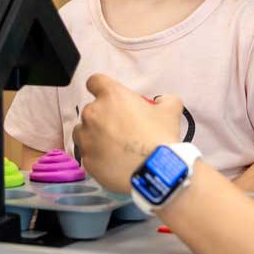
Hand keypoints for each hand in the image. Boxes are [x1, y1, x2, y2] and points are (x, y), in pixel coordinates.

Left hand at [73, 73, 180, 192]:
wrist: (154, 172)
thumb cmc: (160, 136)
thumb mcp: (171, 111)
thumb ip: (166, 100)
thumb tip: (161, 101)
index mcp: (111, 96)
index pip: (95, 81)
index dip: (101, 88)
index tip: (109, 98)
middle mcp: (93, 113)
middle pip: (91, 110)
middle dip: (102, 117)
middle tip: (120, 128)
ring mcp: (86, 138)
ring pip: (83, 132)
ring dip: (93, 135)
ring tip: (111, 147)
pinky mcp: (86, 160)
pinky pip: (87, 154)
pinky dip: (96, 156)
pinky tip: (112, 162)